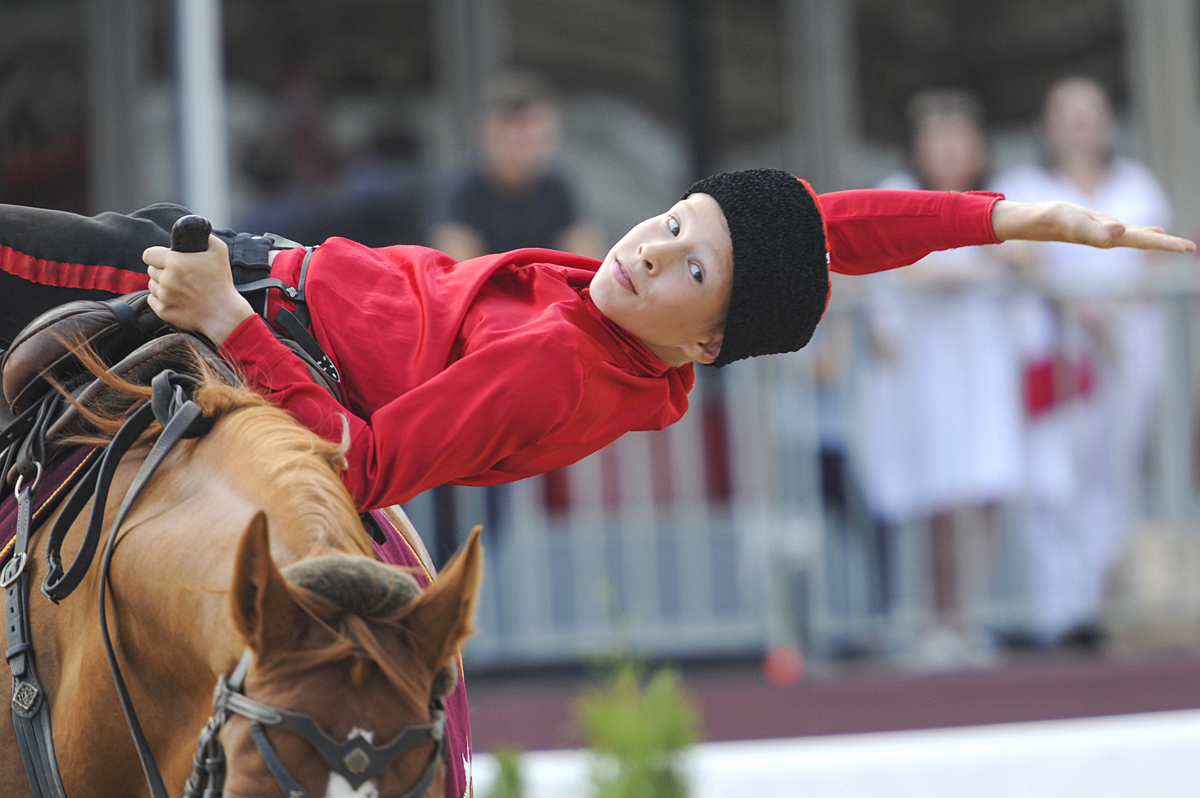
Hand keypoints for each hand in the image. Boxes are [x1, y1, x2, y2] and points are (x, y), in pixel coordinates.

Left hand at [143, 235, 254, 345]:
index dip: (158, 255)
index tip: (166, 259)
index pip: (148, 254)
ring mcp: (163, 297)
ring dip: (162, 285)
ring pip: (152, 285)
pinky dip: (162, 300)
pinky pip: (153, 300)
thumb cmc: (221, 282)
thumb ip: (204, 236)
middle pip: (151, 270)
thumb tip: (195, 229)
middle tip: (180, 275)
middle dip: (162, 270)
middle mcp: (166, 279)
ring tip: (181, 289)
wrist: (224, 313)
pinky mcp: (163, 311)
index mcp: (175, 262)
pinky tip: (179, 300)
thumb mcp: (219, 251)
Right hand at [992, 200, 1195, 252]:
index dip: (1165, 244)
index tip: (1187, 249)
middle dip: (1167, 245)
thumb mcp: (1075, 222)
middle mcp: (1110, 238)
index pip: (1143, 240)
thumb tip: (1120, 232)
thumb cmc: (1054, 220)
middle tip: (1190, 248)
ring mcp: (1106, 234)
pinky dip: (1144, 231)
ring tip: (1176, 243)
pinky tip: (1152, 230)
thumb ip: (1096, 230)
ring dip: (1158, 240)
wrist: (1036, 222)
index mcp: (1109, 238)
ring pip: (1139, 237)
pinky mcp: (1101, 227)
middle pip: (1145, 242)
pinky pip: (1129, 231)